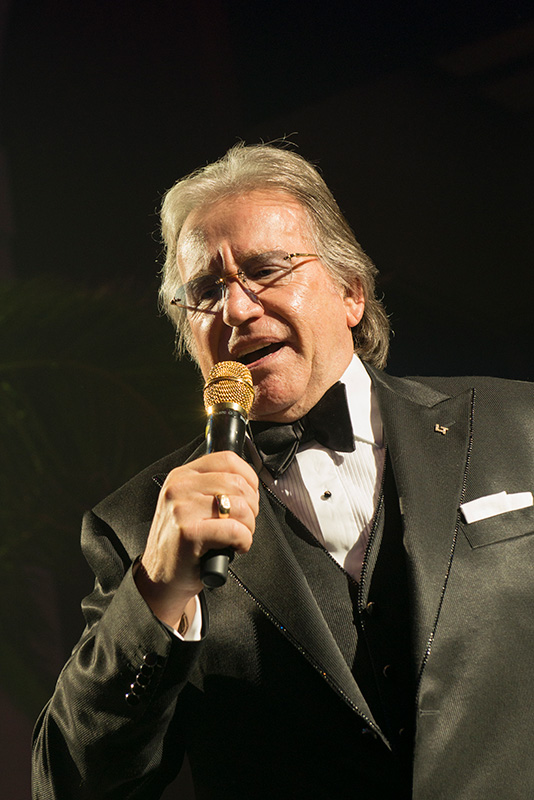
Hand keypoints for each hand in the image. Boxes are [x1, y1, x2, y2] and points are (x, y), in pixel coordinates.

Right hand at [135, 451, 258, 627]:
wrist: (160, 577)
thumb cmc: (183, 542)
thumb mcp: (191, 504)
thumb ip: (213, 487)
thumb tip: (249, 482)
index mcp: (182, 476)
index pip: (227, 459)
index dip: (249, 477)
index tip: (250, 496)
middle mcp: (179, 488)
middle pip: (238, 483)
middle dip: (252, 506)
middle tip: (244, 522)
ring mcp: (182, 509)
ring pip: (240, 506)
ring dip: (249, 526)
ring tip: (238, 536)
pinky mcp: (189, 533)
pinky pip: (234, 530)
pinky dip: (244, 541)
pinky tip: (236, 547)